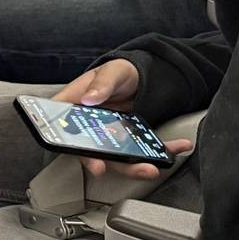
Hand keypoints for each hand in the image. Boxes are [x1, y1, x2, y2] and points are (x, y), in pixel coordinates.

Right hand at [53, 60, 192, 179]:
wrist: (140, 77)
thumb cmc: (118, 71)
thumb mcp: (112, 71)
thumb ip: (101, 84)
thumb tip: (90, 98)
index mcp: (74, 107)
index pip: (61, 128)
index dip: (68, 147)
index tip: (90, 160)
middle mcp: (87, 127)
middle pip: (89, 151)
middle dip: (106, 163)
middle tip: (118, 168)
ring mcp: (107, 136)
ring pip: (115, 158)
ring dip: (134, 166)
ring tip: (153, 167)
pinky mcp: (127, 140)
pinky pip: (140, 151)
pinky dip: (160, 152)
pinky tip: (177, 147)